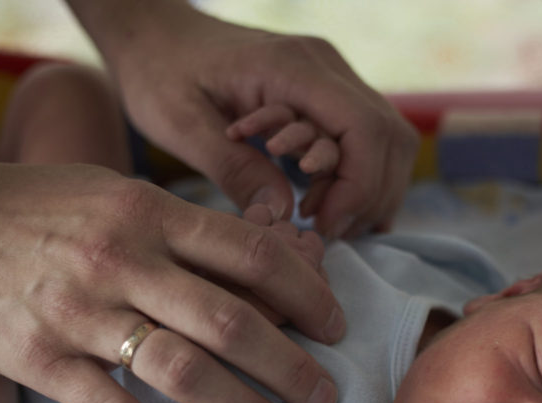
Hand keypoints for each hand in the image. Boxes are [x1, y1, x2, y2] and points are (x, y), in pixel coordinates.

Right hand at [0, 151, 344, 402]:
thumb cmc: (37, 206)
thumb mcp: (117, 194)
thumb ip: (186, 228)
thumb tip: (272, 257)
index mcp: (149, 213)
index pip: (252, 255)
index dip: (306, 294)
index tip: (335, 325)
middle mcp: (123, 262)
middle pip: (232, 322)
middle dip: (292, 367)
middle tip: (327, 397)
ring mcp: (82, 315)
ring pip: (185, 373)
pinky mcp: (44, 362)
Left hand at [67, 0, 418, 237]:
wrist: (152, 34)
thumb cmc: (158, 71)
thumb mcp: (180, 125)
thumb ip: (233, 168)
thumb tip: (284, 213)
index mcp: (293, 67)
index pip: (365, 129)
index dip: (359, 187)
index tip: (322, 225)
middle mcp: (326, 67)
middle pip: (389, 138)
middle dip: (366, 195)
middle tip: (322, 229)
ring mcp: (332, 78)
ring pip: (387, 141)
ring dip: (364, 189)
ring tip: (317, 217)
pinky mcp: (327, 95)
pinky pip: (367, 141)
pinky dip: (356, 178)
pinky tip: (320, 200)